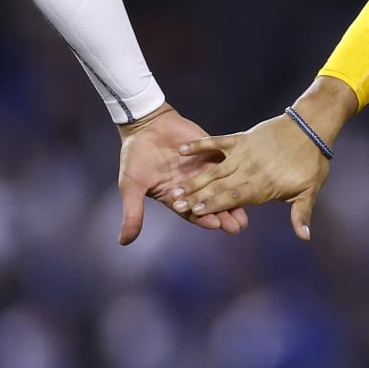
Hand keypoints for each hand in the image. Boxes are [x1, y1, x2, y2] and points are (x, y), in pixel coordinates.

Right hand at [116, 105, 247, 245]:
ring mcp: (203, 168)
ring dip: (233, 197)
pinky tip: (244, 175)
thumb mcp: (131, 186)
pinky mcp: (210, 150)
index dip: (204, 218)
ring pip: (223, 186)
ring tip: (245, 209)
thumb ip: (133, 213)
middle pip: (212, 204)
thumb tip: (123, 242)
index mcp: (176, 197)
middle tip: (237, 226)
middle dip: (225, 215)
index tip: (214, 224)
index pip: (194, 213)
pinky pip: (224, 160)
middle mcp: (193, 186)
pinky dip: (234, 168)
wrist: (144, 125)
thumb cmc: (135, 156)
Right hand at [172, 113, 330, 240]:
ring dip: (193, 178)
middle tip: (177, 203)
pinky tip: (183, 150)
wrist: (311, 126)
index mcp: (261, 187)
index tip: (194, 210)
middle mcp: (248, 171)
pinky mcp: (240, 138)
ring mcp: (242, 153)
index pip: (232, 199)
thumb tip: (305, 237)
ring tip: (176, 186)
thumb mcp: (309, 190)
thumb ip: (300, 214)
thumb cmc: (312, 162)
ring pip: (213, 169)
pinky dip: (200, 146)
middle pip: (218, 186)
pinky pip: (216, 142)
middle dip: (196, 195)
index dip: (213, 205)